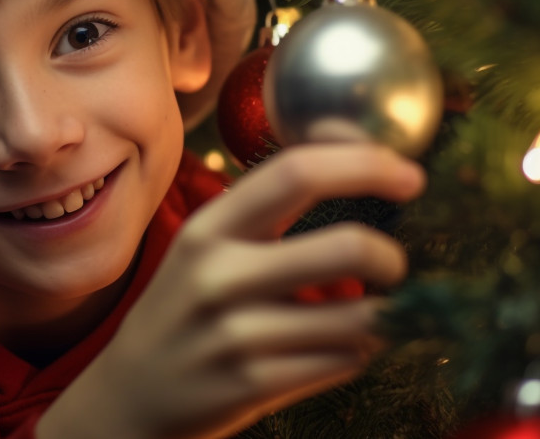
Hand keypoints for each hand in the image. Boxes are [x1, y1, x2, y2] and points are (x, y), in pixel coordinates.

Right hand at [37, 142, 426, 438]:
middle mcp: (218, 274)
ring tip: (363, 316)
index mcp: (209, 226)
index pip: (296, 172)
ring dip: (379, 316)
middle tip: (394, 264)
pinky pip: (344, 362)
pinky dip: (356, 353)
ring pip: (359, 317)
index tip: (409, 174)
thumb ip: (272, 199)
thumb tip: (353, 143)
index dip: (363, 164)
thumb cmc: (187, 306)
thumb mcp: (209, 243)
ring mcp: (235, 334)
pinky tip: (335, 349)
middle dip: (390, 255)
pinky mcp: (252, 385)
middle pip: (345, 247)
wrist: (131, 397)